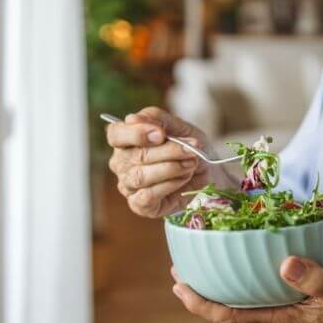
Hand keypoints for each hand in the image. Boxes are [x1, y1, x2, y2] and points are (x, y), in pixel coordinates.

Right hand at [105, 107, 230, 217]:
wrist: (206, 172)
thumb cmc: (188, 146)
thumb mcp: (179, 126)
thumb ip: (157, 119)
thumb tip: (132, 118)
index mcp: (125, 139)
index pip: (116, 134)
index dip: (136, 133)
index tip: (161, 134)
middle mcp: (121, 162)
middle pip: (136, 155)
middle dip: (168, 151)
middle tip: (191, 149)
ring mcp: (128, 185)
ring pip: (141, 176)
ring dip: (172, 168)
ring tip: (191, 163)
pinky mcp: (139, 204)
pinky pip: (148, 195)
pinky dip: (170, 185)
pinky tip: (183, 178)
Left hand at [172, 257, 322, 322]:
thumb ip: (314, 278)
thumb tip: (284, 264)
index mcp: (279, 317)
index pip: (229, 317)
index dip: (200, 304)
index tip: (180, 286)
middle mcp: (275, 313)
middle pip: (225, 310)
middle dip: (199, 292)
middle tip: (178, 269)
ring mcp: (282, 305)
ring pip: (240, 298)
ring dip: (217, 283)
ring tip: (201, 260)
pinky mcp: (292, 295)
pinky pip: (257, 287)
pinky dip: (242, 273)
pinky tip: (243, 254)